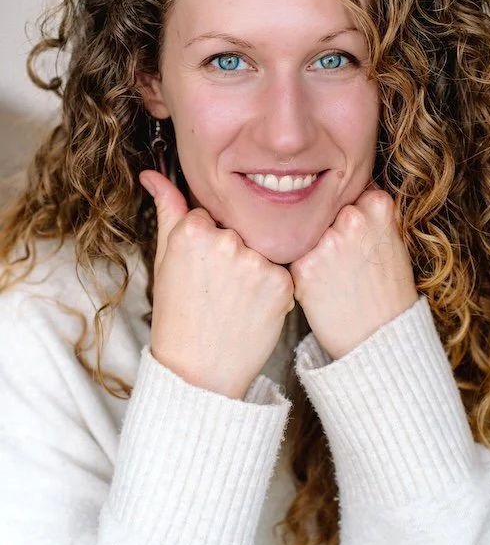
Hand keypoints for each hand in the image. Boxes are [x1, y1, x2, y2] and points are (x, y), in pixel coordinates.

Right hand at [139, 169, 294, 398]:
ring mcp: (256, 261)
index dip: (208, 241)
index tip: (201, 269)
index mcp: (193, 229)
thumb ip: (167, 209)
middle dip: (233, 251)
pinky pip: (282, 271)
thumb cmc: (179, 314)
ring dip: (254, 267)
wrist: (199, 370)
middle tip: (218, 287)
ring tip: (235, 298)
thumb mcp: (166, 258)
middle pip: (238, 229)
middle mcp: (226, 240)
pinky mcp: (281, 283)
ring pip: (262, 248)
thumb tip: (151, 174)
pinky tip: (253, 306)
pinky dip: (272, 287)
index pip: (211, 214)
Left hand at [289, 181, 418, 359]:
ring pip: (303, 230)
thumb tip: (335, 190)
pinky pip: (290, 255)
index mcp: (377, 205)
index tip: (350, 234)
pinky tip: (318, 284)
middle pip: (321, 208)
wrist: (380, 337)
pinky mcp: (304, 266)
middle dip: (324, 227)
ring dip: (308, 246)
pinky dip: (299, 268)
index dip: (341, 213)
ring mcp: (327, 241)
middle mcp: (352, 218)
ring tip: (331, 273)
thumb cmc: (386, 289)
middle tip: (340, 258)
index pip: (343, 191)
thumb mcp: (390, 239)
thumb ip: (366, 212)